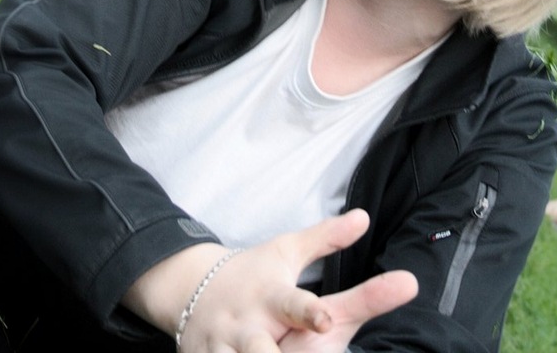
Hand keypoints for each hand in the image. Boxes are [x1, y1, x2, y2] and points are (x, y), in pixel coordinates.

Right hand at [125, 209, 417, 352]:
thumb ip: (326, 239)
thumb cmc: (253, 274)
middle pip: (258, 349)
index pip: (291, 304)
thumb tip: (364, 217)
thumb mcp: (286, 252)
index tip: (325, 321)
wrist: (191, 285)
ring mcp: (223, 348)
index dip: (308, 313)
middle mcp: (246, 325)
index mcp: (270, 297)